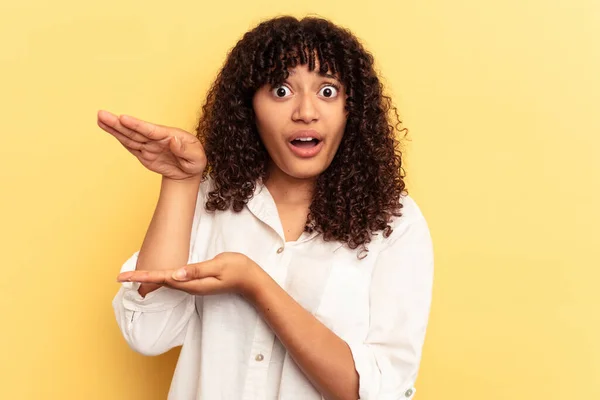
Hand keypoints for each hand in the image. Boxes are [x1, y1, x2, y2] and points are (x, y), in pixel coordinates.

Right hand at [97, 110, 206, 180]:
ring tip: (100, 119)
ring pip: (129, 137)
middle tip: (101, 114)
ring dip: (114, 129)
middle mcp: (156, 139)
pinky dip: (119, 138)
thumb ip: (185, 149)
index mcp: (169, 136)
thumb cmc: (195, 161)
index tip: (123, 118)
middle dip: (118, 124)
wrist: (189, 171)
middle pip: (135, 131)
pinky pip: (130, 146)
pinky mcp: (143, 153)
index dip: (136, 125)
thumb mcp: (197, 157)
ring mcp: (148, 146)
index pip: (151, 130)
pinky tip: (107, 129)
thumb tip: (172, 140)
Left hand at [116, 253, 262, 298]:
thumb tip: (175, 274)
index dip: (142, 276)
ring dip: (149, 279)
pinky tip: (156, 276)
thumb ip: (197, 270)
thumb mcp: (218, 266)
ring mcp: (193, 286)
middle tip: (120, 277)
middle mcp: (190, 287)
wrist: (252, 281)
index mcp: (192, 283)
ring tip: (132, 276)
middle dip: (140, 278)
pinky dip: (161, 278)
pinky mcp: (197, 283)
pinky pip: (175, 281)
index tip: (124, 277)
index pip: (162, 279)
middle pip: (160, 282)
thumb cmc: (238, 269)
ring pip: (167, 282)